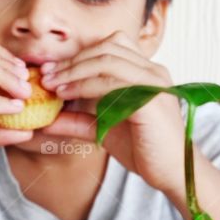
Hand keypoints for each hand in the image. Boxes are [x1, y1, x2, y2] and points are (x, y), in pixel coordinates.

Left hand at [39, 30, 186, 195]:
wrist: (172, 173)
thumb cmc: (144, 150)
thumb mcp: (104, 130)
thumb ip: (79, 120)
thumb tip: (46, 120)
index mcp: (146, 72)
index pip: (111, 46)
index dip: (79, 55)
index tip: (52, 70)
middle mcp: (153, 72)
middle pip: (107, 49)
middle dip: (72, 61)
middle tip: (47, 76)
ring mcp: (154, 84)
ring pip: (108, 61)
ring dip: (75, 71)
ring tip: (53, 85)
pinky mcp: (151, 100)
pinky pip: (113, 83)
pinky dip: (85, 86)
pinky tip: (67, 96)